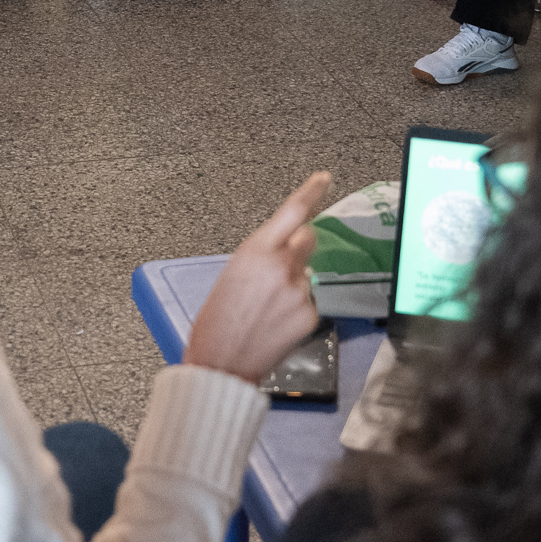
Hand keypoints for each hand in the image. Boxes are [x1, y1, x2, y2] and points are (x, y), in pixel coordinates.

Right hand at [185, 172, 332, 382]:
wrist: (221, 362)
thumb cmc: (216, 321)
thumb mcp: (232, 273)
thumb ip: (263, 256)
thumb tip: (287, 251)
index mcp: (256, 252)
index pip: (293, 212)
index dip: (311, 192)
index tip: (323, 179)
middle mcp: (281, 268)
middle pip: (309, 237)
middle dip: (300, 244)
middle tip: (280, 264)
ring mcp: (298, 292)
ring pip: (307, 272)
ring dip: (293, 282)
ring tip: (267, 306)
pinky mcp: (309, 314)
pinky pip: (308, 300)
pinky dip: (295, 307)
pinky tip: (275, 321)